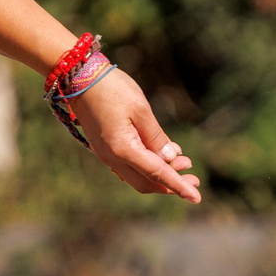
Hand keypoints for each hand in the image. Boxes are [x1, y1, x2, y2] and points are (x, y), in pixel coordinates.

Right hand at [70, 69, 200, 202]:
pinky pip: (128, 166)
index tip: (196, 197)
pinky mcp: (104, 147)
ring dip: (160, 174)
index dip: (179, 186)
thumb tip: (171, 159)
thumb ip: (156, 137)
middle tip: (194, 176)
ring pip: (137, 176)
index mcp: (123, 150)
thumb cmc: (112, 89)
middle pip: (146, 182)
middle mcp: (112, 158)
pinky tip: (161, 155)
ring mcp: (106, 154)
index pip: (157, 174)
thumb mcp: (141, 110)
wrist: (79, 77)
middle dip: (171, 183)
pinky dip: (147, 166)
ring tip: (183, 162)